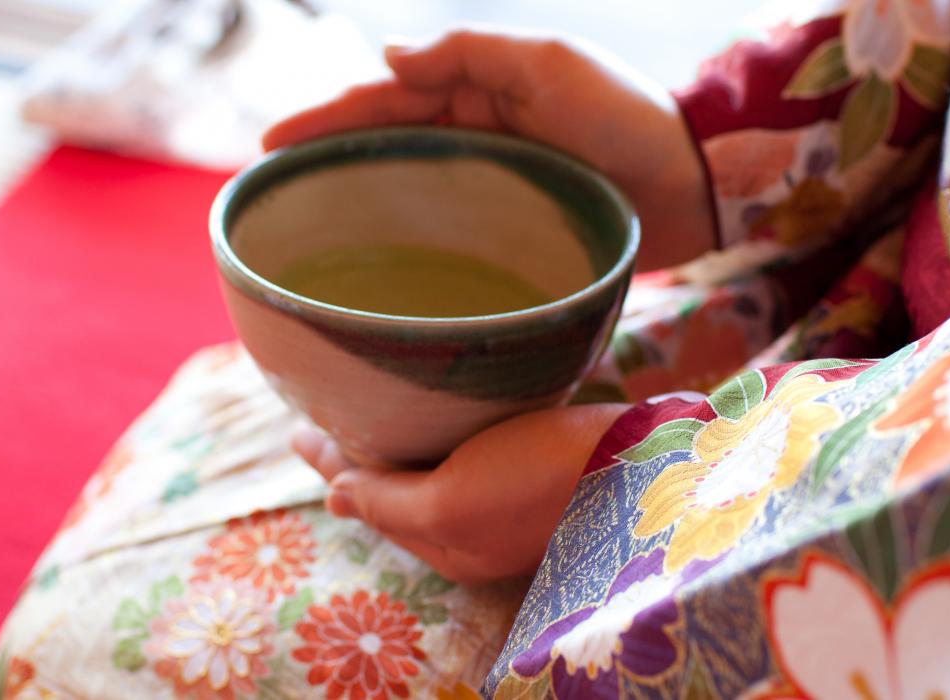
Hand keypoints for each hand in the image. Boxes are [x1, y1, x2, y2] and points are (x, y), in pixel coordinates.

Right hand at [263, 29, 716, 269]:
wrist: (700, 185)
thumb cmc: (629, 119)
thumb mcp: (550, 67)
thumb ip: (471, 56)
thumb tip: (388, 56)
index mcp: (483, 89)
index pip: (388, 96)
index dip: (328, 117)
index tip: (271, 145)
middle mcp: (482, 134)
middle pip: (387, 143)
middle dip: (326, 159)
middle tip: (269, 190)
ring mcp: (498, 185)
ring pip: (411, 191)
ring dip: (358, 203)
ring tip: (303, 231)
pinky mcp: (518, 234)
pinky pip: (451, 237)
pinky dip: (409, 247)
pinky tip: (378, 273)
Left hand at [291, 403, 629, 583]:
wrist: (651, 463)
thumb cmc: (542, 483)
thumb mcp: (449, 503)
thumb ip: (388, 501)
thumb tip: (333, 496)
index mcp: (449, 543)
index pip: (372, 500)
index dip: (334, 463)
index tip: (298, 424)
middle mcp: (479, 526)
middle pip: (401, 485)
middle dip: (360, 452)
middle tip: (317, 409)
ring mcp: (515, 496)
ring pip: (439, 464)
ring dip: (401, 436)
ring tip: (368, 400)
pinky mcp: (548, 461)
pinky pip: (476, 446)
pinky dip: (445, 426)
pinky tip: (444, 402)